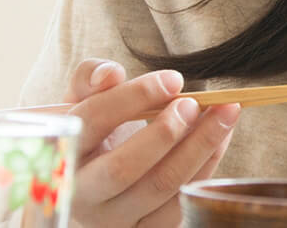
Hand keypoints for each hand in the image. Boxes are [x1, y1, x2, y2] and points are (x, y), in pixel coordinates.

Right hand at [64, 58, 240, 227]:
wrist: (96, 176)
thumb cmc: (94, 129)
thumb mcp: (81, 100)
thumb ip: (91, 78)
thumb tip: (110, 73)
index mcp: (61, 153)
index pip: (92, 123)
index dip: (134, 97)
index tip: (173, 79)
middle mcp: (80, 194)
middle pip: (123, 168)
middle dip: (166, 132)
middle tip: (194, 103)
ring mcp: (112, 218)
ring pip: (161, 186)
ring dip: (201, 145)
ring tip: (225, 112)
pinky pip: (181, 201)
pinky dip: (208, 164)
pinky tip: (222, 136)